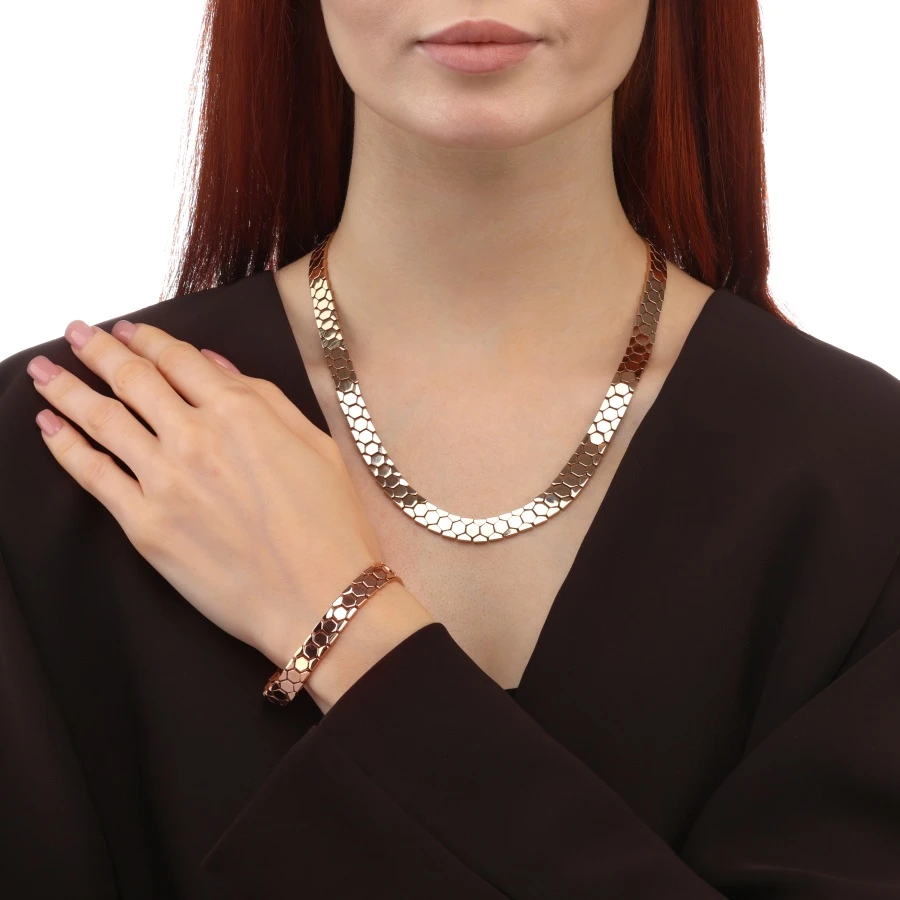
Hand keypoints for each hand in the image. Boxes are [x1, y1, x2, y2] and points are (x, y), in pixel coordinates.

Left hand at [25, 318, 385, 666]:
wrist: (319, 598)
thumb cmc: (331, 526)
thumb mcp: (316, 445)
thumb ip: (265, 399)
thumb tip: (215, 365)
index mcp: (242, 412)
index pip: (179, 360)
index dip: (147, 338)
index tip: (127, 329)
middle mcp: (196, 437)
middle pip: (132, 379)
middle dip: (98, 349)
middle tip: (76, 332)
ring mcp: (165, 480)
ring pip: (102, 419)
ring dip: (67, 388)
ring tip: (43, 371)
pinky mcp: (145, 525)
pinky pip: (93, 476)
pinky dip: (65, 446)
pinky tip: (49, 427)